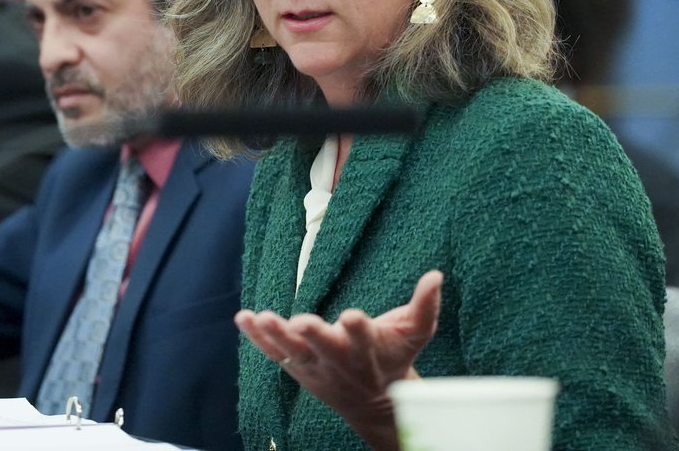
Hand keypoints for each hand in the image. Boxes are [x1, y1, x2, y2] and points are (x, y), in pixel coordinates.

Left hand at [235, 270, 442, 449]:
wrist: (374, 403)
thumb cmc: (394, 357)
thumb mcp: (413, 334)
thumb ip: (425, 306)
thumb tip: (436, 275)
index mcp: (369, 352)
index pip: (365, 341)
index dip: (359, 330)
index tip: (352, 316)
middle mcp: (340, 362)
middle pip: (326, 349)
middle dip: (314, 336)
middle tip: (301, 322)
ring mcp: (315, 368)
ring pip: (293, 353)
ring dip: (275, 336)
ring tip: (261, 317)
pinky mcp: (297, 368)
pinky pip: (273, 352)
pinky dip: (256, 337)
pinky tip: (242, 317)